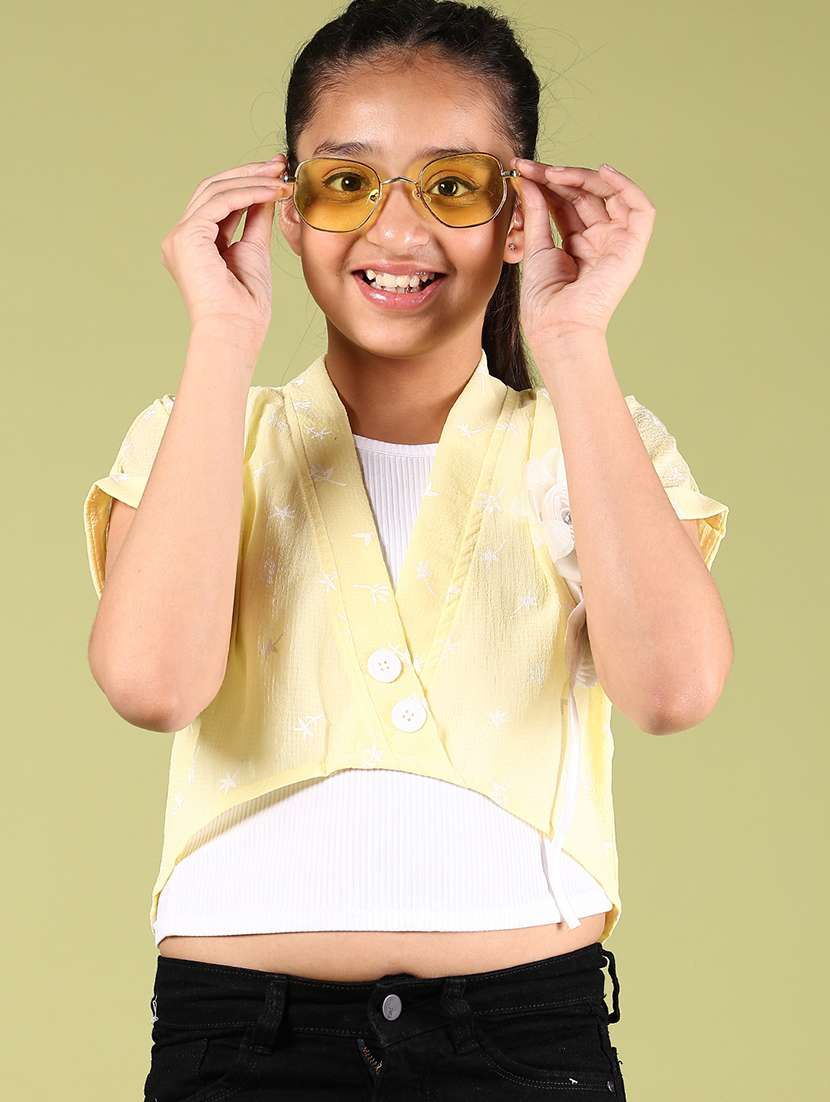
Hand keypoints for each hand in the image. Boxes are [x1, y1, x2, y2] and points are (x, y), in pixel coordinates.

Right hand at [160, 154, 290, 340]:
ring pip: (216, 191)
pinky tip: (272, 192)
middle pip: (214, 189)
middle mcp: (182, 237)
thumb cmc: (246, 306)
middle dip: (249, 174)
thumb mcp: (254, 251)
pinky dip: (248, 193)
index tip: (277, 174)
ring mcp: (180, 236)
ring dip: (252, 181)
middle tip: (280, 164)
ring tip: (281, 178)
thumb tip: (268, 192)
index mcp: (195, 244)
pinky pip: (220, 202)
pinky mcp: (186, 237)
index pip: (219, 201)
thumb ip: (256, 220)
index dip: (248, 183)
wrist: (235, 331)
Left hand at [511, 158, 656, 342]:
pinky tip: (602, 171)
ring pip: (609, 195)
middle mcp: (599, 240)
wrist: (556, 325)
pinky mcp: (632, 247)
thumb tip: (528, 181)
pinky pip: (640, 208)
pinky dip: (625, 186)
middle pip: (586, 195)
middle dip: (559, 177)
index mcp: (577, 243)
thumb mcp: (536, 246)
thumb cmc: (545, 300)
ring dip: (583, 177)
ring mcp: (617, 242)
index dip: (547, 183)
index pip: (567, 201)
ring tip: (555, 173)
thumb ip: (536, 212)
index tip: (523, 170)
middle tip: (533, 168)